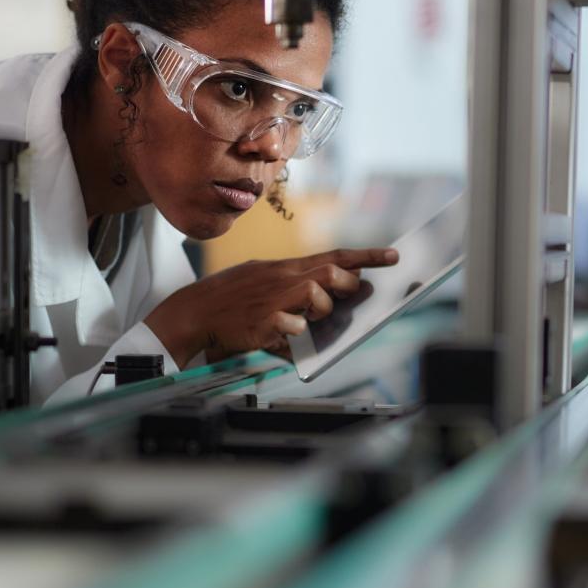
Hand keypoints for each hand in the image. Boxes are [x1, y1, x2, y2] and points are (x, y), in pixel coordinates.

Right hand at [144, 247, 399, 364]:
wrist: (193, 312)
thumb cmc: (232, 299)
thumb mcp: (264, 280)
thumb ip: (296, 285)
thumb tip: (328, 295)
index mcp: (286, 268)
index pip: (334, 256)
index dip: (366, 256)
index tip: (394, 255)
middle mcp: (283, 279)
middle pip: (329, 272)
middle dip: (346, 284)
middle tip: (349, 294)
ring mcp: (273, 300)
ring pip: (315, 295)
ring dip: (321, 309)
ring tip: (308, 318)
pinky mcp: (262, 323)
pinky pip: (291, 325)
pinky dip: (296, 329)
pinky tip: (286, 331)